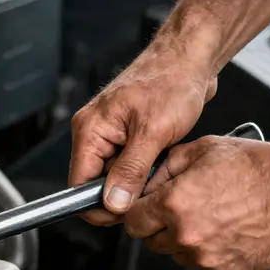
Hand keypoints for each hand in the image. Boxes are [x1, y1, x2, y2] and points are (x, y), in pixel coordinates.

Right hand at [69, 39, 217, 223]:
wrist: (190, 57)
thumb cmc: (171, 81)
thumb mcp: (152, 132)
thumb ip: (131, 171)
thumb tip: (113, 203)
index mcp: (90, 130)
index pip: (78, 184)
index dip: (99, 204)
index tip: (126, 212)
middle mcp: (94, 132)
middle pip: (96, 183)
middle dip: (123, 192)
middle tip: (152, 187)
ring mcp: (110, 134)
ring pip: (115, 177)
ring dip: (137, 181)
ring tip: (161, 166)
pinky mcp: (126, 135)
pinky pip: (128, 165)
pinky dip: (145, 170)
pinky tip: (162, 160)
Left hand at [124, 136, 269, 269]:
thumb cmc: (260, 169)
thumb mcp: (203, 149)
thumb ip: (165, 167)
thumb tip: (146, 181)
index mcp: (175, 203)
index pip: (131, 221)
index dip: (137, 212)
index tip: (144, 208)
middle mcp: (187, 234)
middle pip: (150, 241)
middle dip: (159, 225)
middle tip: (182, 209)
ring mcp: (206, 257)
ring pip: (175, 255)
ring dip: (183, 240)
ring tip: (209, 217)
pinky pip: (201, 266)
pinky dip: (207, 252)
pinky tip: (223, 231)